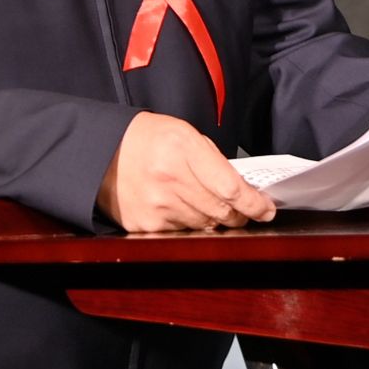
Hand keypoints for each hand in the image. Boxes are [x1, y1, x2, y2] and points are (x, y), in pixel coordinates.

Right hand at [96, 112, 277, 233]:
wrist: (101, 153)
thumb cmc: (148, 139)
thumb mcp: (184, 134)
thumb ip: (213, 160)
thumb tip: (242, 189)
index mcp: (182, 149)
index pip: (230, 187)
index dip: (254, 203)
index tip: (267, 209)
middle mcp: (169, 180)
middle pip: (221, 212)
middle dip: (240, 215)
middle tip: (246, 212)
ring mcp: (156, 206)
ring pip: (204, 226)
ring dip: (215, 221)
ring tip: (210, 207)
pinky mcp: (145, 225)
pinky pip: (182, 234)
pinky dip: (190, 226)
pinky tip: (184, 211)